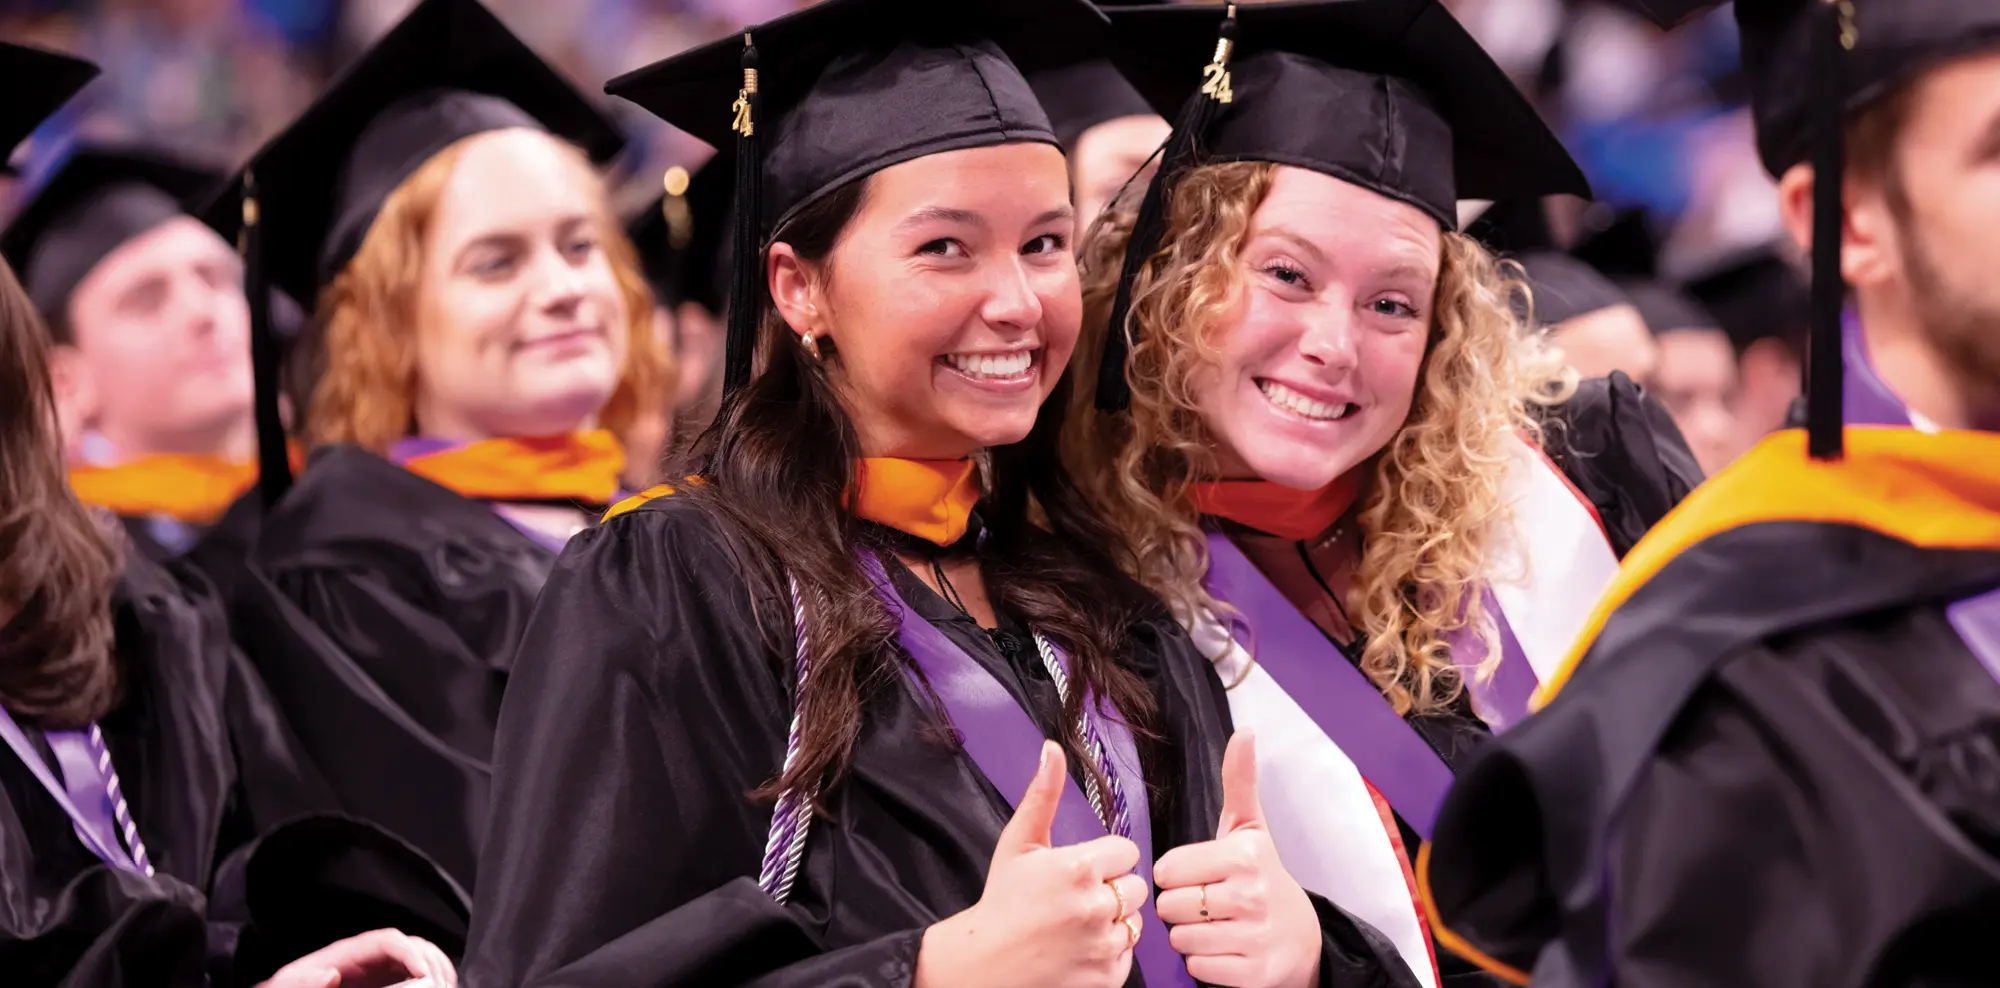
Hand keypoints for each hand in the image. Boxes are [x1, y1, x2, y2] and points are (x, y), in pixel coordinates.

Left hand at [258, 929, 456, 987]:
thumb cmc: (291, 987)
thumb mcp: (290, 986)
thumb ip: (304, 982)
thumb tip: (329, 974)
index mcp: (346, 953)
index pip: (388, 940)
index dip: (411, 952)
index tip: (425, 975)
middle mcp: (365, 957)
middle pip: (410, 944)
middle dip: (431, 961)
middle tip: (442, 984)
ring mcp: (376, 969)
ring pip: (417, 956)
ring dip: (436, 966)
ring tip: (446, 985)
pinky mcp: (381, 981)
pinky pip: (412, 972)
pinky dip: (431, 975)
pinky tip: (438, 986)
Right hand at [915, 741, 1147, 987]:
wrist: (985, 964)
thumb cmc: (1003, 899)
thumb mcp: (1018, 843)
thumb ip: (1042, 795)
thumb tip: (1052, 748)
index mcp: (1080, 867)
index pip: (1126, 851)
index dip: (1104, 859)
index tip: (1079, 870)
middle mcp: (1097, 906)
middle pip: (1135, 886)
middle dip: (1111, 888)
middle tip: (1075, 898)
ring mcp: (1104, 945)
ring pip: (1135, 920)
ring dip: (1113, 921)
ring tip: (1077, 924)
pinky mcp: (1108, 977)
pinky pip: (1128, 954)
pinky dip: (1109, 952)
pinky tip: (1080, 948)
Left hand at [1154, 732, 1321, 987]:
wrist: (1304, 939)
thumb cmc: (1261, 878)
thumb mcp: (1250, 829)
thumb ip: (1239, 782)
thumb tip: (1245, 731)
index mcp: (1244, 855)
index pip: (1166, 870)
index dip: (1174, 876)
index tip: (1197, 876)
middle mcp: (1251, 894)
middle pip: (1168, 906)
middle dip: (1179, 908)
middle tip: (1204, 904)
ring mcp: (1255, 936)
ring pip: (1179, 940)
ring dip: (1189, 937)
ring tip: (1213, 927)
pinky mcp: (1254, 973)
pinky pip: (1196, 969)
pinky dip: (1203, 964)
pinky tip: (1223, 951)